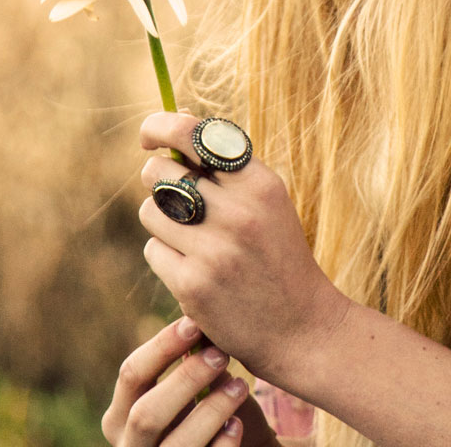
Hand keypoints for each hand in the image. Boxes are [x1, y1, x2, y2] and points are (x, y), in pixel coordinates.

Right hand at [102, 315, 256, 445]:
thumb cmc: (203, 415)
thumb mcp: (189, 390)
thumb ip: (189, 361)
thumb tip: (200, 316)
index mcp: (120, 415)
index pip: (131, 374)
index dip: (162, 346)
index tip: (195, 323)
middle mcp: (129, 446)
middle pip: (147, 413)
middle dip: (186, 380)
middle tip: (221, 354)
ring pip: (176, 444)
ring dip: (211, 410)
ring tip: (241, 385)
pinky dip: (222, 443)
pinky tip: (238, 423)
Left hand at [139, 111, 352, 387]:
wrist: (302, 327)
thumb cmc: (277, 255)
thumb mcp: (267, 201)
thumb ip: (226, 167)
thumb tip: (173, 123)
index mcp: (260, 183)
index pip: (194, 134)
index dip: (160, 126)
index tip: (148, 136)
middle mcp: (238, 212)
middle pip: (159, 171)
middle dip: (157, 180)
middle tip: (174, 196)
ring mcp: (214, 249)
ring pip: (150, 211)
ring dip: (161, 221)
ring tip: (190, 237)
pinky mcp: (192, 285)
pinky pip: (153, 251)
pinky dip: (166, 257)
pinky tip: (193, 269)